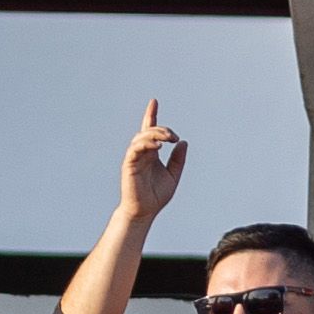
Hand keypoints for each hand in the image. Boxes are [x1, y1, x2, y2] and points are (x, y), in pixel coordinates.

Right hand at [120, 97, 186, 220]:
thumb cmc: (156, 195)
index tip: (154, 101)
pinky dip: (145, 144)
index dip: (151, 115)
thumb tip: (183, 142)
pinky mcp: (129, 165)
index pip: (150, 130)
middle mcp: (141, 153)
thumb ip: (178, 159)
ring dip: (155, 135)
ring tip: (168, 138)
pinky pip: (135, 149)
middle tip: (173, 136)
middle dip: (161, 130)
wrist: (145, 212)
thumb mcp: (173, 175)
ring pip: (141, 138)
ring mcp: (134, 158)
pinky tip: (157, 146)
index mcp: (151, 154)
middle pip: (148, 132)